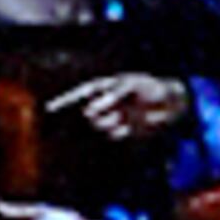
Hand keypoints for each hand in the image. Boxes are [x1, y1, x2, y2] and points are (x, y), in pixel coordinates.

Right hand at [67, 70, 188, 144]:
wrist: (170, 103)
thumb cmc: (150, 87)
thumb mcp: (131, 84)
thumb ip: (111, 94)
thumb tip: (92, 108)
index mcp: (106, 88)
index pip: (80, 93)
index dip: (64, 101)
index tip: (49, 109)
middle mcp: (107, 103)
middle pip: (88, 113)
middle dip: (94, 114)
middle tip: (105, 111)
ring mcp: (114, 117)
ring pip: (100, 125)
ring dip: (107, 123)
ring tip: (122, 116)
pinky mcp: (123, 130)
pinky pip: (113, 135)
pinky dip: (119, 132)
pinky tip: (129, 126)